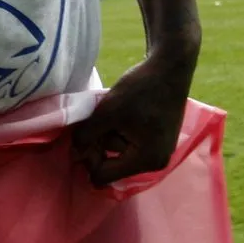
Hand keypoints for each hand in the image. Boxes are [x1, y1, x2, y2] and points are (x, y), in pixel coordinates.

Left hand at [71, 51, 195, 185]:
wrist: (169, 67)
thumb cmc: (140, 90)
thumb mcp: (108, 111)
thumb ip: (88, 134)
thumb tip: (74, 153)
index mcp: (145, 161)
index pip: (105, 175)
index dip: (88, 159)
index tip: (82, 136)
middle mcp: (155, 162)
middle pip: (113, 162)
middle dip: (99, 143)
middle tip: (96, 118)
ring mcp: (159, 149)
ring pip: (119, 149)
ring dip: (109, 133)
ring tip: (109, 111)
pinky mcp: (159, 136)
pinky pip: (130, 140)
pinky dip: (119, 128)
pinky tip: (118, 111)